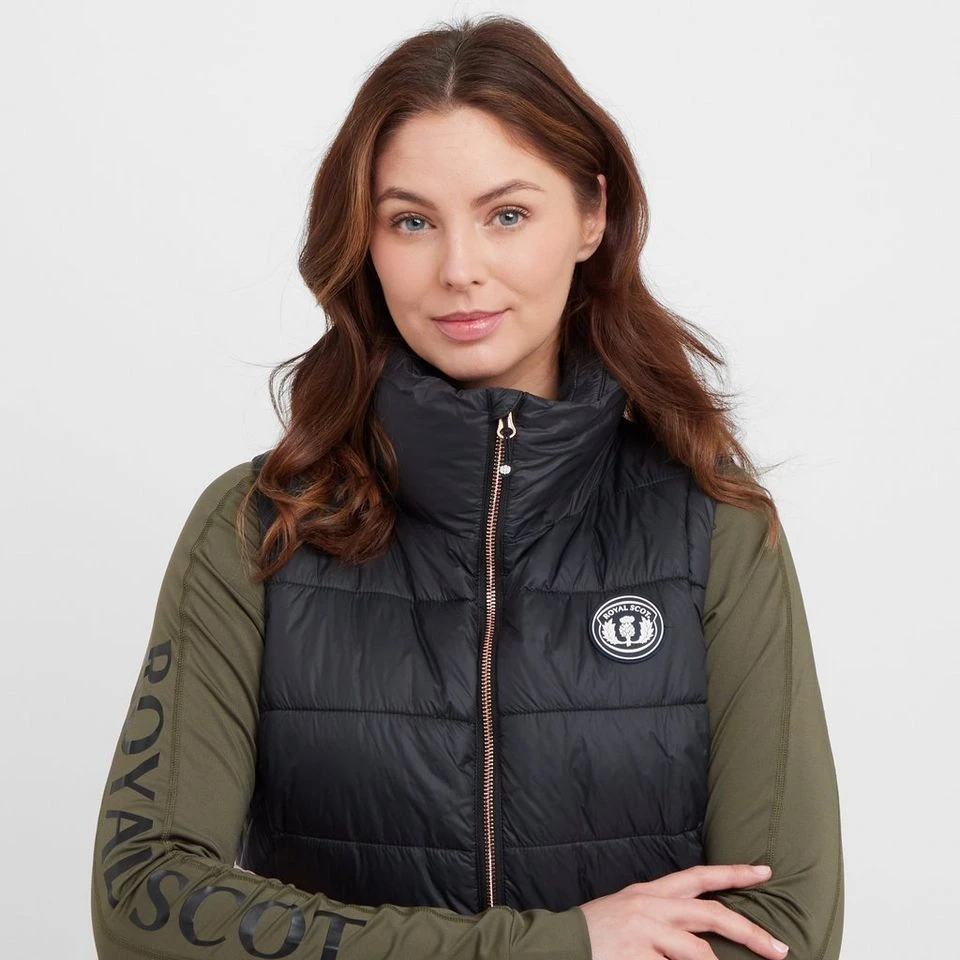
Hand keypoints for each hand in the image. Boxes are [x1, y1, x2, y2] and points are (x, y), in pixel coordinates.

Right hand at [578, 863, 789, 959]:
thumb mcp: (631, 910)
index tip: (764, 871)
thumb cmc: (597, 931)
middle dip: (751, 933)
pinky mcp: (638, 958)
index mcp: (651, 892)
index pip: (699, 876)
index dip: (733, 873)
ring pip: (700, 954)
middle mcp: (652, 908)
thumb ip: (664, 915)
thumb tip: (701, 931)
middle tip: (780, 950)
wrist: (561, 943)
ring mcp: (646, 934)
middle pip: (712, 915)